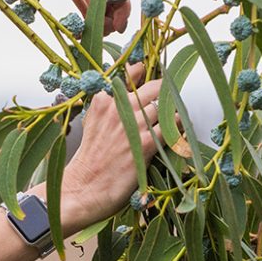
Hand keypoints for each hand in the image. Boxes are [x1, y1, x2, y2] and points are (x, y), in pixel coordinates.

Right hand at [57, 61, 162, 230]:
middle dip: (167, 96)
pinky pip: (172, 130)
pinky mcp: (145, 144)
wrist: (83, 188)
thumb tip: (131, 83)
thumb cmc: (89, 159)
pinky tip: (176, 138)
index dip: (150, 77)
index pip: (135, 72)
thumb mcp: (93, 122)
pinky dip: (178, 132)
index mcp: (104, 98)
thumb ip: (110, 103)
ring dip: (175, 116)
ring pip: (168, 108)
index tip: (157, 84)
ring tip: (174, 124)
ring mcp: (133, 124)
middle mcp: (119, 107)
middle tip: (171, 105)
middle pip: (156, 88)